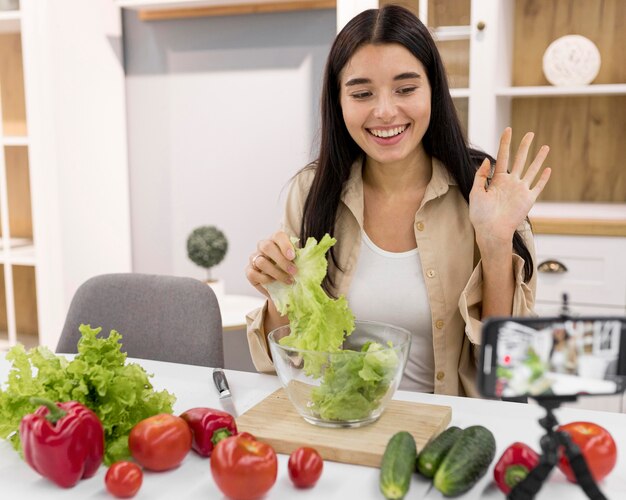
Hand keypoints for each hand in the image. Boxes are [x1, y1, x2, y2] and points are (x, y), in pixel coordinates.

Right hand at [245, 231, 296, 298]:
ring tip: (288, 280)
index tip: (292, 256)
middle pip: (267, 247)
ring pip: (261, 262)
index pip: (278, 236)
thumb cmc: (289, 269)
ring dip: (276, 273)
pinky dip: (265, 279)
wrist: (280, 285)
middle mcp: (263, 246)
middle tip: (294, 271)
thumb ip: (300, 258)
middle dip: (281, 260)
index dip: (285, 245)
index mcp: (276, 240)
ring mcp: (254, 258)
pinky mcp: (249, 271)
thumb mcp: (296, 262)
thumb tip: (308, 259)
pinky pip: (253, 273)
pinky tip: (274, 283)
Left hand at [469, 128, 550, 247]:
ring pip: (532, 169)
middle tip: (530, 134)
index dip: (505, 143)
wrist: (491, 231)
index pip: (503, 156)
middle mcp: (510, 183)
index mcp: (497, 180)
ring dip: (539, 158)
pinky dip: (544, 178)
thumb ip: (480, 175)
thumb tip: (487, 159)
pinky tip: (548, 169)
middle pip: (519, 159)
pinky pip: (538, 186)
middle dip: (524, 146)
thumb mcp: (476, 192)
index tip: (508, 129)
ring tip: (545, 146)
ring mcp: (520, 190)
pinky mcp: (528, 199)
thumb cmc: (480, 215)